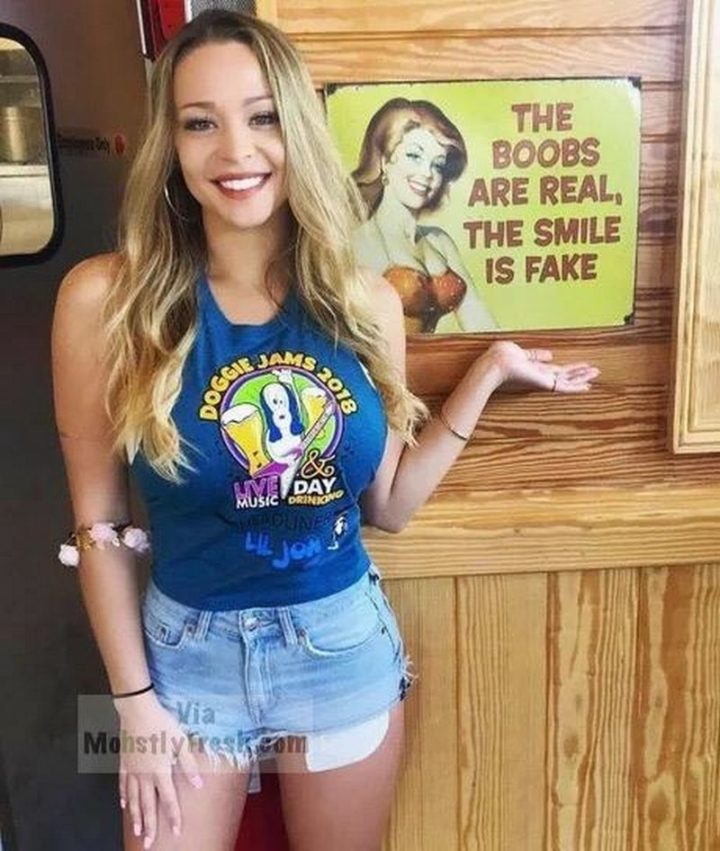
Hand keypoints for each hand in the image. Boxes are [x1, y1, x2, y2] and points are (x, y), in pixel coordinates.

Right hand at [116, 693, 203, 847]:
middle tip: (149, 844)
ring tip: (138, 831)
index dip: (173, 816)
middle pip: (147, 805)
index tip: (176, 831)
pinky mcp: (123, 762)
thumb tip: (199, 783)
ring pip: (132, 798)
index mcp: (160, 770)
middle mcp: (144, 774)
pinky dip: (123, 796)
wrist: (137, 710)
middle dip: (150, 825)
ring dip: (136, 816)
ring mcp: (132, 769)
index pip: (168, 799)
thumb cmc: (161, 723)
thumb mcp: (181, 741)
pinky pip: (122, 783)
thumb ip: (189, 764)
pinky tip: (123, 805)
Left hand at [480, 341, 599, 393]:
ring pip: (567, 380)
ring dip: (582, 377)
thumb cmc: (500, 357)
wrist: (495, 366)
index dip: (563, 367)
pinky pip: (564, 387)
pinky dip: (577, 387)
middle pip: (563, 374)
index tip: (574, 367)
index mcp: (531, 367)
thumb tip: (550, 354)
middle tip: (593, 371)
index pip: (551, 368)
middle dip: (578, 373)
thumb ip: (535, 354)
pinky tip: (588, 386)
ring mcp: (543, 381)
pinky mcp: (545, 384)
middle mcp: (538, 376)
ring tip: (596, 374)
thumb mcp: (519, 351)